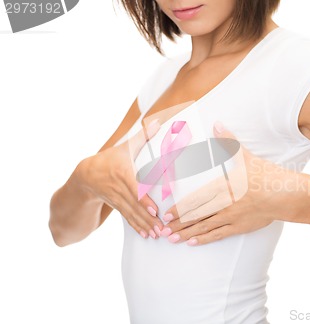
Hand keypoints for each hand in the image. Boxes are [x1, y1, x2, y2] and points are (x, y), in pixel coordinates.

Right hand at [77, 119, 165, 238]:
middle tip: (162, 229)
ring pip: (132, 214)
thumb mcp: (124, 146)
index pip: (134, 188)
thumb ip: (142, 136)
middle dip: (148, 218)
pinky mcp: (116, 206)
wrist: (85, 175)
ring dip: (145, 225)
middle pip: (135, 205)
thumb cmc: (111, 158)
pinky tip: (146, 235)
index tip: (154, 209)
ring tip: (157, 235)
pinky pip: (127, 218)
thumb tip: (157, 122)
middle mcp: (118, 188)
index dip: (143, 199)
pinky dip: (137, 227)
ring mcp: (116, 199)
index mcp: (121, 173)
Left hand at [162, 121, 300, 245]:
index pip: (196, 200)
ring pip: (204, 228)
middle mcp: (224, 205)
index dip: (180, 208)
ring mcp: (232, 218)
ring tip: (171, 239)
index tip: (166, 213)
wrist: (285, 195)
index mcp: (223, 187)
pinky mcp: (240, 227)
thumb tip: (218, 124)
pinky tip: (193, 243)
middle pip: (196, 216)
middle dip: (177, 224)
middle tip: (161, 229)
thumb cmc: (266, 175)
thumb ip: (229, 142)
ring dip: (186, 234)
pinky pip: (219, 235)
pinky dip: (205, 239)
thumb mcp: (246, 157)